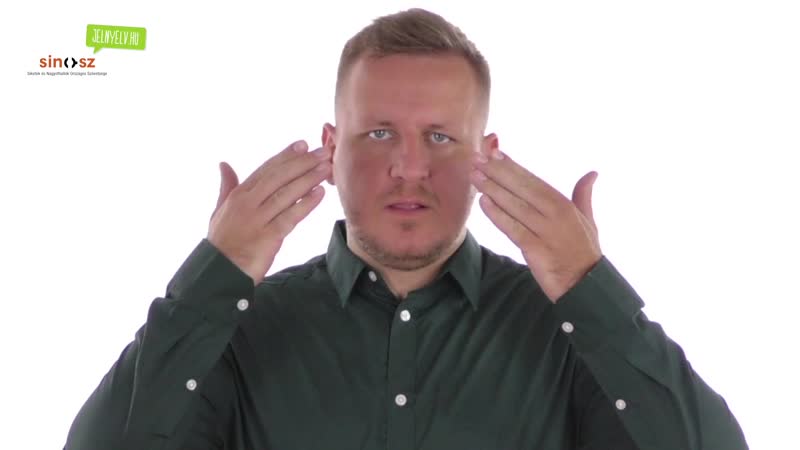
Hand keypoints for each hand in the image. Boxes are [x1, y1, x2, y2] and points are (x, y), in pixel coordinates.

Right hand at [208, 140, 330, 284]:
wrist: (220, 271)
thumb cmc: (222, 241)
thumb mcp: (220, 210)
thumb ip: (227, 186)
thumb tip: (224, 164)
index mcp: (238, 195)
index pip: (266, 170)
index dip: (286, 156)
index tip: (303, 144)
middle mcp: (248, 203)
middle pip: (279, 177)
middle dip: (302, 162)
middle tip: (323, 151)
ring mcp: (258, 219)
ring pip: (287, 194)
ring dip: (308, 179)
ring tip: (326, 168)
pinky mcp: (269, 237)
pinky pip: (291, 217)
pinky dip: (306, 204)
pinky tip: (320, 193)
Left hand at [469, 148, 601, 302]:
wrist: (586, 284)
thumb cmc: (584, 251)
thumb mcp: (587, 220)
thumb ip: (583, 195)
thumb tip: (592, 173)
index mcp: (564, 204)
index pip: (533, 180)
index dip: (512, 166)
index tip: (494, 153)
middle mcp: (555, 214)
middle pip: (521, 188)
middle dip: (497, 172)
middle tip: (476, 159)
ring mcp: (545, 232)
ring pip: (514, 206)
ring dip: (492, 189)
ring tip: (474, 176)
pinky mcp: (536, 250)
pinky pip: (513, 229)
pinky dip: (498, 215)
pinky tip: (483, 203)